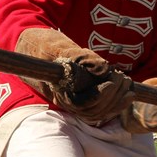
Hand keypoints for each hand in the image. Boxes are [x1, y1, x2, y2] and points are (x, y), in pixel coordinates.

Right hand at [15, 28, 134, 122]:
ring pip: (98, 113)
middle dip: (113, 97)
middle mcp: (65, 100)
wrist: (30, 45)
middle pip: (93, 112)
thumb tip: (104, 68)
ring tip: (127, 82)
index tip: (114, 77)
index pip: (83, 104)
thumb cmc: (41, 43)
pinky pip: (99, 108)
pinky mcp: (80, 96)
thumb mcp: (58, 45)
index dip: (102, 95)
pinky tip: (126, 91)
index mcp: (57, 90)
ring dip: (116, 101)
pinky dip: (115, 103)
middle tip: (124, 77)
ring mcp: (72, 100)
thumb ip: (80, 57)